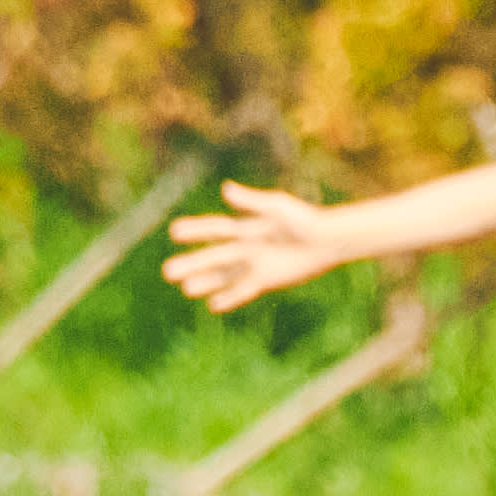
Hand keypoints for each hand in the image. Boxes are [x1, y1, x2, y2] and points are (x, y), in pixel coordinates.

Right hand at [166, 183, 359, 312]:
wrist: (329, 240)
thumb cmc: (305, 219)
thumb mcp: (278, 207)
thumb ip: (252, 201)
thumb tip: (225, 189)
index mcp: (247, 226)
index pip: (216, 229)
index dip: (196, 230)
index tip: (174, 232)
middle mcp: (247, 246)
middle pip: (214, 256)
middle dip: (192, 263)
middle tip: (167, 271)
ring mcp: (256, 264)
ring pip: (224, 275)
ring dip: (206, 282)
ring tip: (185, 289)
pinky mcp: (267, 279)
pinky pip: (244, 290)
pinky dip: (230, 297)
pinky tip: (213, 305)